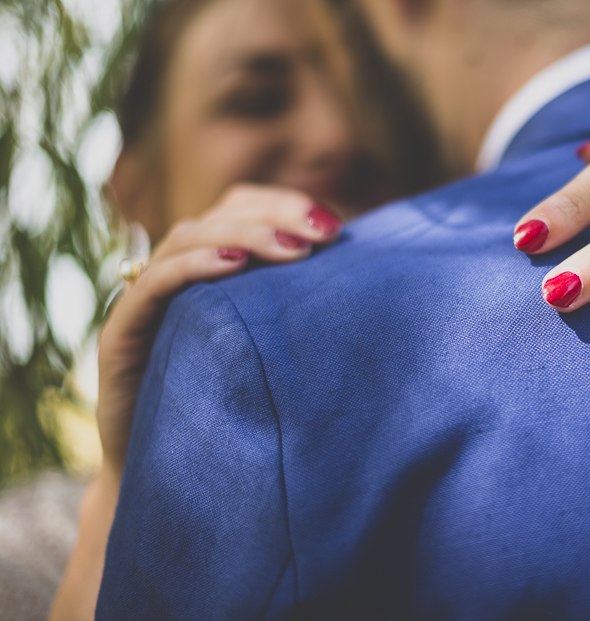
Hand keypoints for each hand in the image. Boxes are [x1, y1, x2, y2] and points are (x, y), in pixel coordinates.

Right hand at [97, 184, 342, 471]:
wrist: (178, 483)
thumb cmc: (241, 414)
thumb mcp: (281, 352)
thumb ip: (305, 310)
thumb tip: (370, 279)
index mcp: (212, 270)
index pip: (240, 208)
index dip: (283, 205)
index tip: (335, 227)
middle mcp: (176, 276)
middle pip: (218, 215)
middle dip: (274, 216)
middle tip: (324, 234)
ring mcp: (144, 303)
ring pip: (185, 238)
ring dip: (243, 234)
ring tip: (293, 249)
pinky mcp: (120, 336)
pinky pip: (152, 285)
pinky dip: (193, 265)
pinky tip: (233, 263)